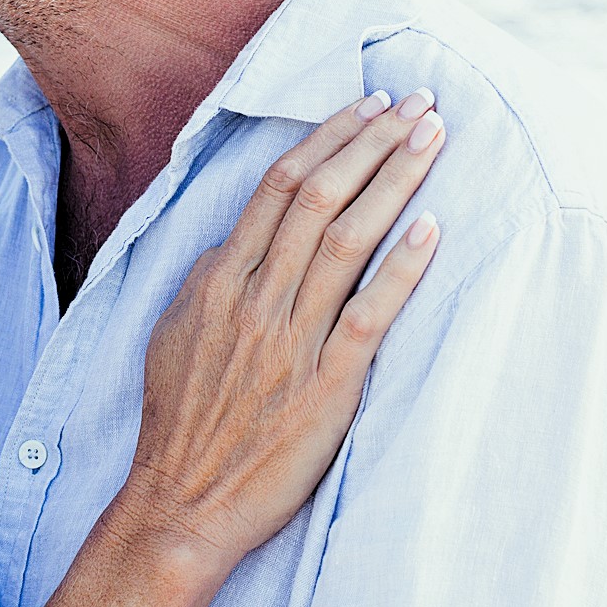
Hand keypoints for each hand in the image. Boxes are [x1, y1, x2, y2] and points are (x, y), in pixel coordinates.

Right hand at [110, 90, 444, 572]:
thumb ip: (209, 282)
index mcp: (218, 280)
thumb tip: (237, 242)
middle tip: (417, 102)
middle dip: (372, 141)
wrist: (182, 504)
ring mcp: (290, 341)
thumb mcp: (174, 334)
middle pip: (319, 197)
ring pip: (346, 239)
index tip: (366, 106)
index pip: (278, 187)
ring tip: (432, 138)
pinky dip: (401, 267)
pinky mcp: (325, 387)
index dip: (327, 139)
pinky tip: (432, 228)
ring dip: (393, 180)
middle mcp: (254, 299)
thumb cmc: (181, 422)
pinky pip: (368, 314)